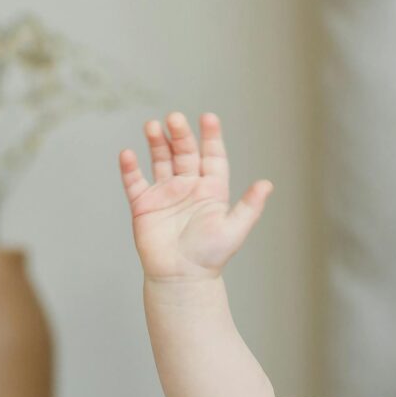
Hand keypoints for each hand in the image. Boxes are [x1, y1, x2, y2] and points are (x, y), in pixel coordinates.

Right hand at [118, 110, 272, 281]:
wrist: (181, 278)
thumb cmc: (210, 257)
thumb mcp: (234, 229)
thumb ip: (249, 206)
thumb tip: (267, 184)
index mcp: (211, 189)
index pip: (212, 156)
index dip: (211, 137)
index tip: (208, 118)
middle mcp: (188, 187)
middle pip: (184, 152)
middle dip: (180, 134)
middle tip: (175, 118)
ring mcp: (165, 194)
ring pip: (160, 160)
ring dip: (156, 142)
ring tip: (152, 126)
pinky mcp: (144, 205)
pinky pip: (135, 182)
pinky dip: (130, 168)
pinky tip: (128, 154)